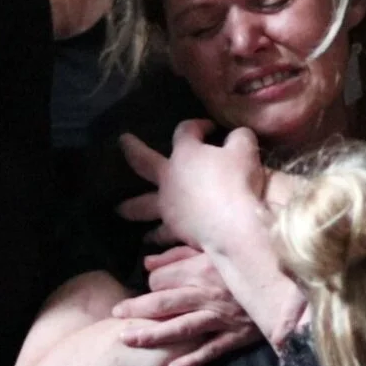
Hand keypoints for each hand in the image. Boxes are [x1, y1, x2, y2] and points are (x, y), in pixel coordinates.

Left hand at [111, 246, 261, 365]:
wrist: (286, 290)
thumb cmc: (247, 268)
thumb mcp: (214, 253)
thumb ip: (179, 255)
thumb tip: (147, 263)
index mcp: (203, 270)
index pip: (163, 279)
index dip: (150, 285)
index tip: (145, 290)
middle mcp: (208, 294)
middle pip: (165, 303)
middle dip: (137, 310)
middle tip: (115, 316)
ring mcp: (221, 318)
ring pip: (182, 327)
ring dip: (154, 335)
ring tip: (129, 340)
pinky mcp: (235, 337)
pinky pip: (210, 351)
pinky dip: (191, 361)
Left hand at [118, 121, 267, 251]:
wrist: (234, 224)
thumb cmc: (238, 181)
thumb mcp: (246, 149)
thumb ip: (239, 137)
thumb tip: (236, 135)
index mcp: (185, 153)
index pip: (185, 131)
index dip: (197, 126)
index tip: (210, 129)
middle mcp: (169, 177)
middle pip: (144, 162)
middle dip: (133, 150)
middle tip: (122, 142)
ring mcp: (168, 205)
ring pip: (143, 205)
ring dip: (131, 206)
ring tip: (119, 210)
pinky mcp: (174, 229)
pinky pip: (161, 234)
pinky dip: (156, 236)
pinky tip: (150, 239)